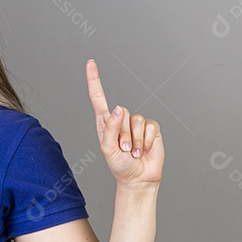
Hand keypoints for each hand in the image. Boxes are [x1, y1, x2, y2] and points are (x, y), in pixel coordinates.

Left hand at [86, 59, 163, 186]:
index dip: (94, 80)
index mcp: (105, 122)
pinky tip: (144, 150)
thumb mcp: (107, 148)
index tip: (91, 63)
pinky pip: (149, 126)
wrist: (138, 178)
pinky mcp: (151, 128)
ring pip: (135, 120)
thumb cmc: (119, 165)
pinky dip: (145, 141)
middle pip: (120, 112)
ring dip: (134, 140)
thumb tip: (118, 108)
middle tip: (123, 149)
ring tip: (133, 152)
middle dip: (122, 133)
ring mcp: (136, 123)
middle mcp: (120, 120)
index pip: (98, 97)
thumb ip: (110, 128)